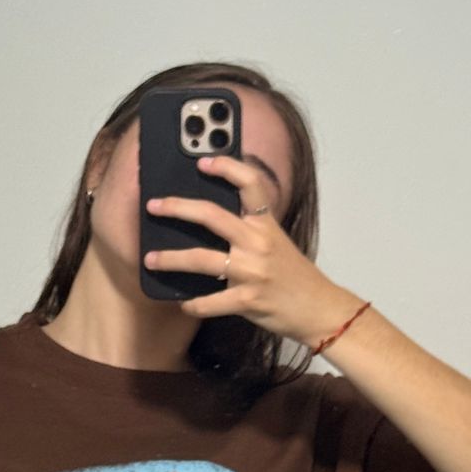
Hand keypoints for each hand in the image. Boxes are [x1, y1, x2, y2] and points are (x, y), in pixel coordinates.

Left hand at [142, 154, 363, 348]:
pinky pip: (210, 302)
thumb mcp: (277, 242)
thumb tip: (209, 221)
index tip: (202, 162)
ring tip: (150, 259)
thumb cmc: (294, 276)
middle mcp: (258, 243)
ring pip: (201, 259)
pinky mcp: (248, 300)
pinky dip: (193, 304)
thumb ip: (250, 229)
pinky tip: (183, 302)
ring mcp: (253, 272)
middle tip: (153, 206)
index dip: (226, 168)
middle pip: (211, 216)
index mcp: (266, 224)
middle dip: (177, 208)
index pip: (250, 184)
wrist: (320, 309)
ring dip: (170, 259)